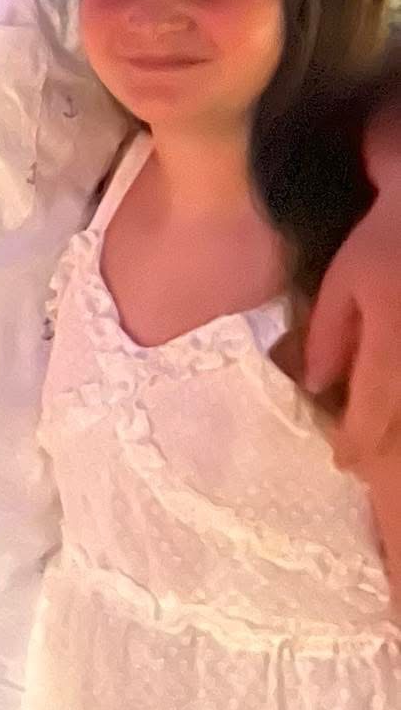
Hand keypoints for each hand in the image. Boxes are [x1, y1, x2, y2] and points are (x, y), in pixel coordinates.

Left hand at [307, 182, 400, 469]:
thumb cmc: (385, 240)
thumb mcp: (344, 281)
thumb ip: (330, 334)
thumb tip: (317, 384)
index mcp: (391, 339)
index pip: (373, 403)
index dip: (358, 439)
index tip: (344, 465)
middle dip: (384, 446)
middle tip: (366, 469)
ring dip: (396, 428)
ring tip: (382, 449)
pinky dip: (400, 403)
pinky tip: (394, 415)